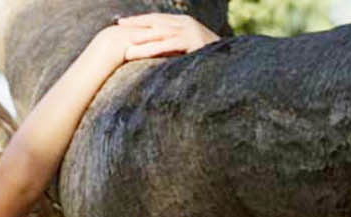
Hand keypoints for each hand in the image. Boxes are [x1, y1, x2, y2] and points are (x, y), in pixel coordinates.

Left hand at [101, 13, 219, 62]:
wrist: (232, 63)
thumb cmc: (210, 60)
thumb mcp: (190, 49)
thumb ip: (176, 46)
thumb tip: (159, 52)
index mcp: (184, 23)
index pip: (158, 19)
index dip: (140, 21)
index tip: (122, 23)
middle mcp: (186, 23)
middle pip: (156, 22)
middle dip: (136, 24)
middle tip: (118, 25)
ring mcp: (190, 31)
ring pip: (160, 34)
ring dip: (141, 39)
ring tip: (125, 46)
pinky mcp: (193, 42)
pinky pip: (169, 45)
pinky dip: (154, 48)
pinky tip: (140, 52)